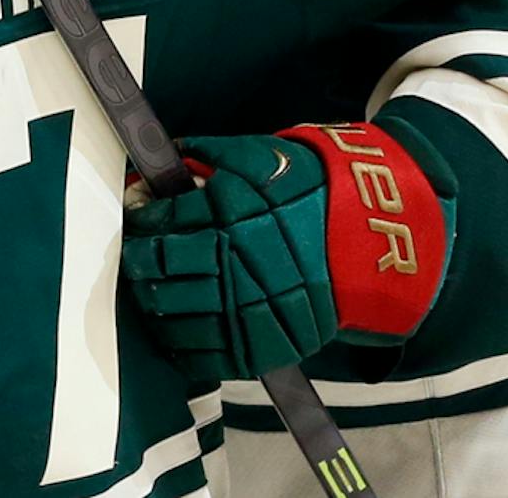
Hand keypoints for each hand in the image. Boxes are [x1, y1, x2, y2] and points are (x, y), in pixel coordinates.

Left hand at [122, 123, 454, 382]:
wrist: (371, 241)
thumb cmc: (311, 191)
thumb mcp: (259, 157)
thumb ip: (208, 153)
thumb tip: (169, 154)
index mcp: (224, 214)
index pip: (158, 220)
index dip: (140, 213)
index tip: (138, 209)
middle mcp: (229, 263)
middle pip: (158, 267)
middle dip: (137, 257)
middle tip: (136, 252)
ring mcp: (244, 309)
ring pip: (173, 312)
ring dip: (151, 299)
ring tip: (149, 288)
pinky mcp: (259, 345)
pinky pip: (204, 354)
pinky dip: (178, 344)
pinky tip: (171, 328)